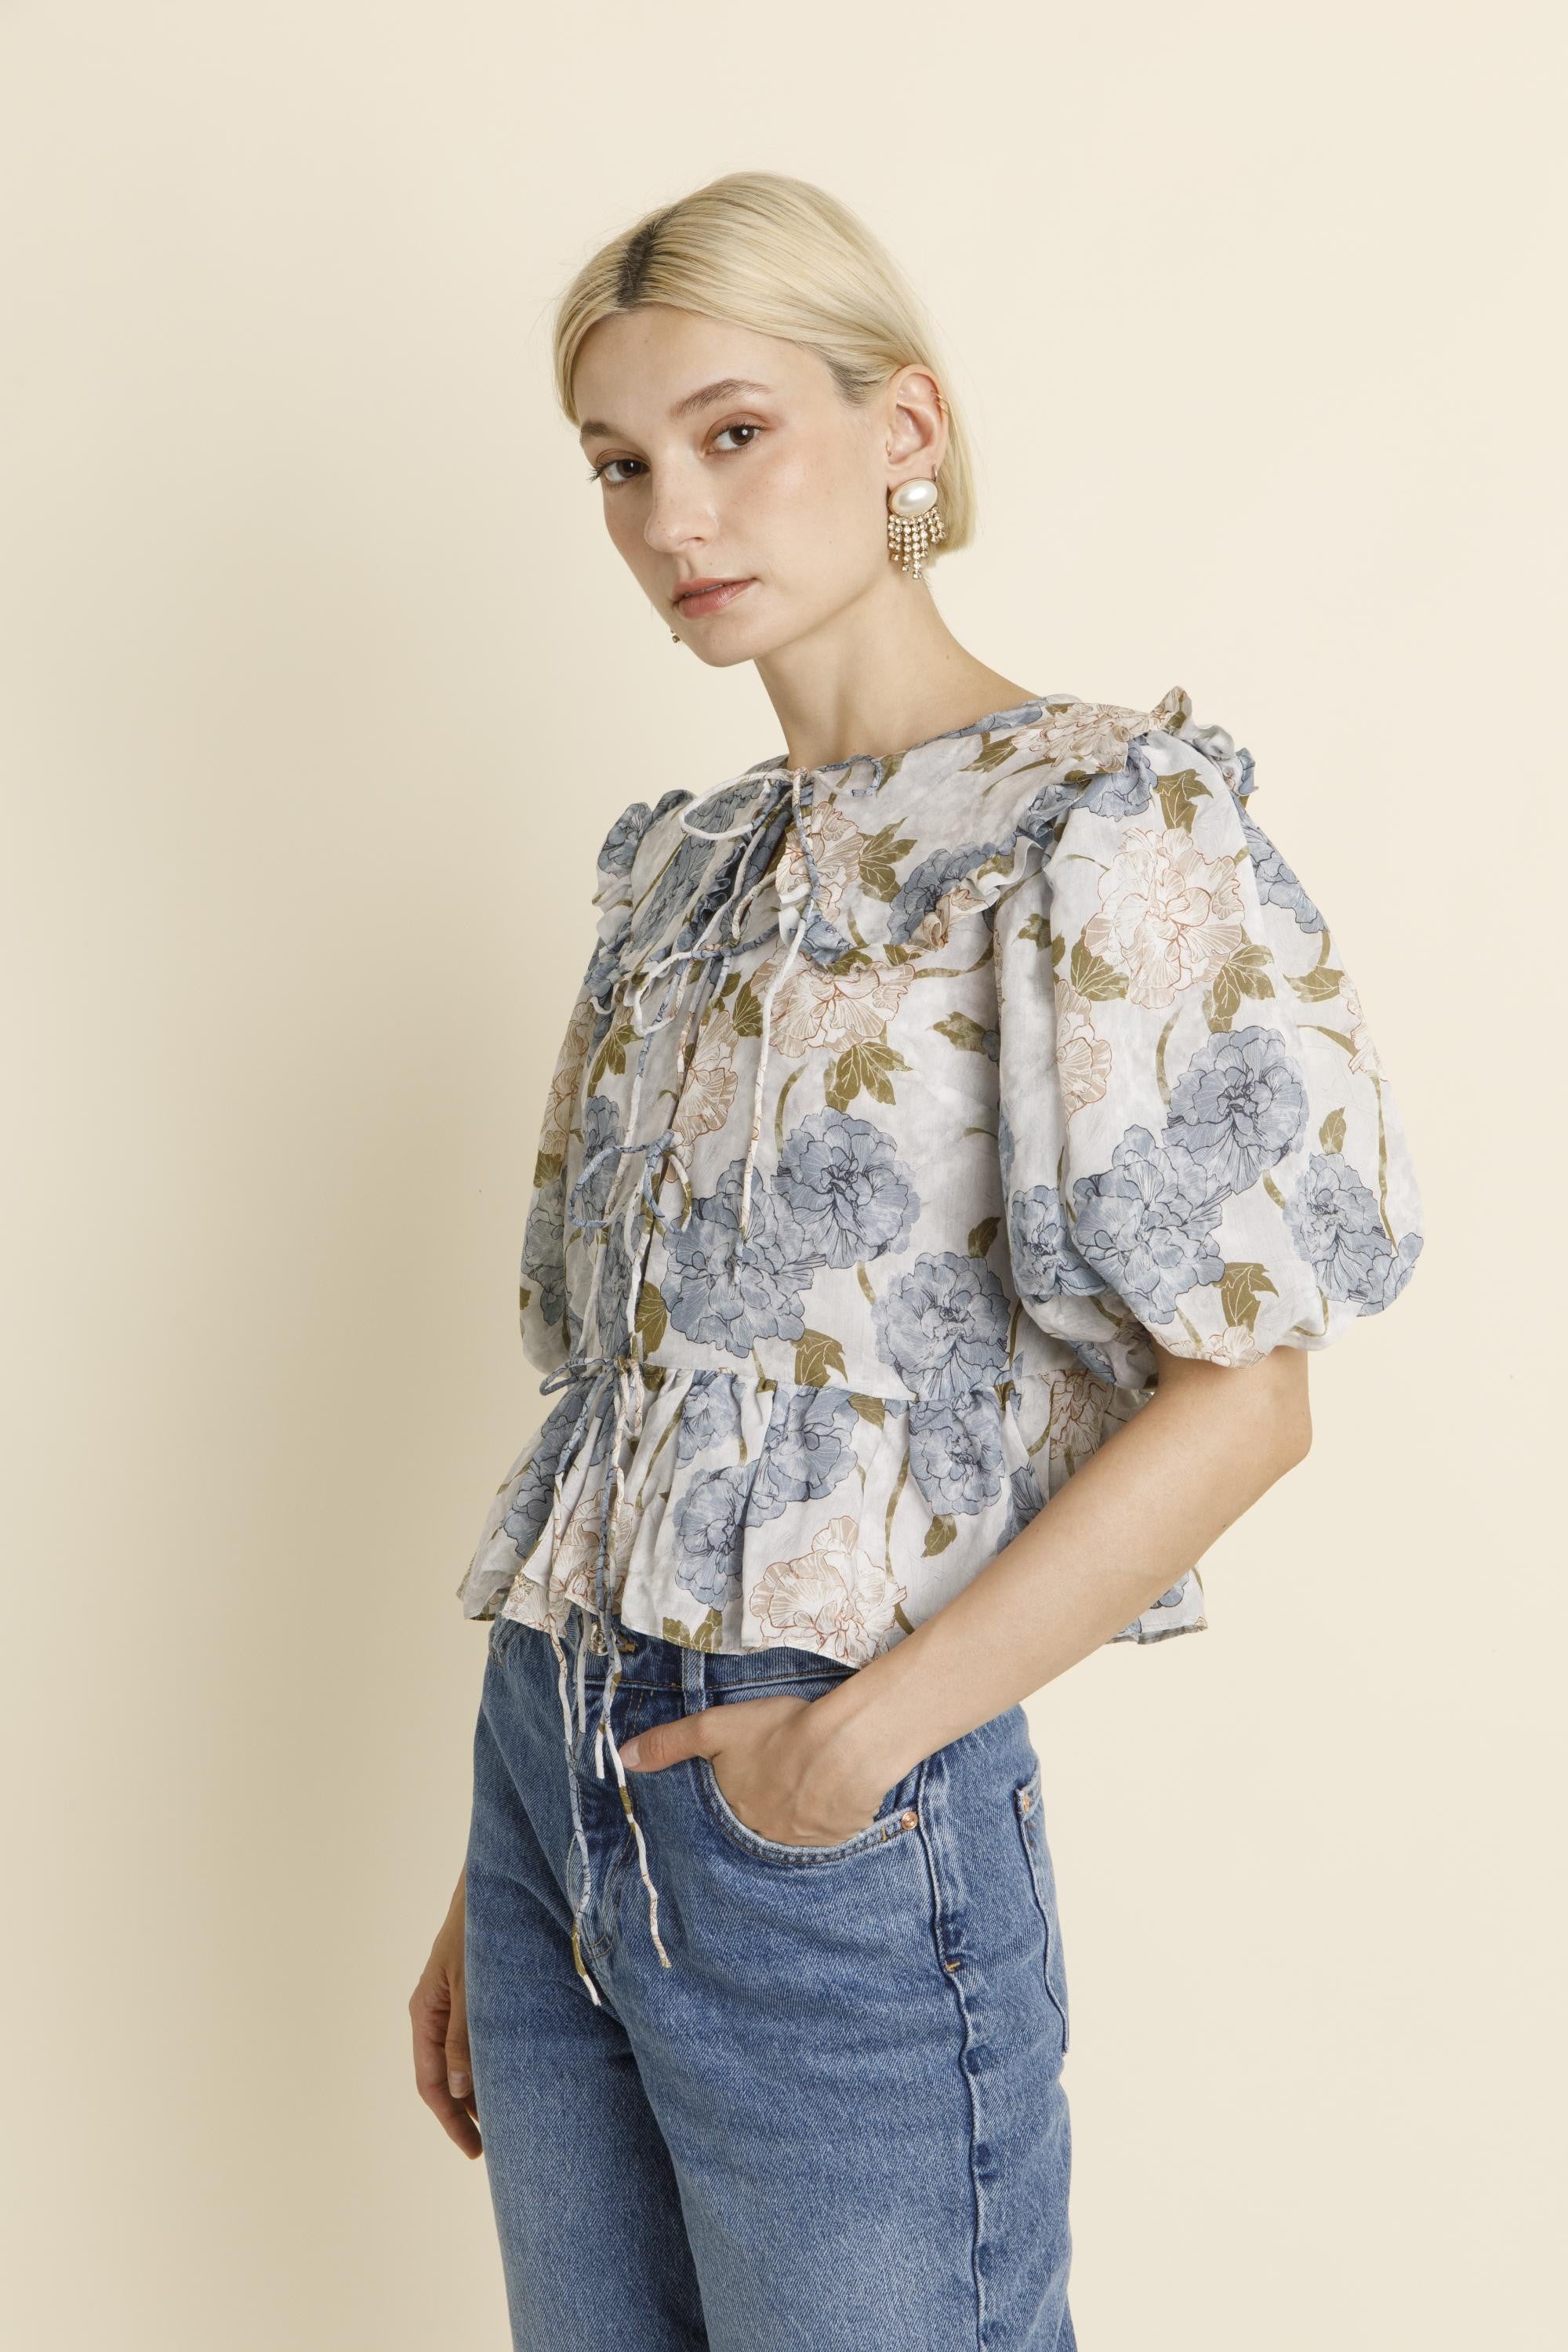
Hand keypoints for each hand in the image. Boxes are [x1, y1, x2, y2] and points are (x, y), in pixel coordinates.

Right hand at [409, 1869, 481, 2158]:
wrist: (492, 1882)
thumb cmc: (478, 1929)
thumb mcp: (471, 1984)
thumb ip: (464, 2035)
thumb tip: (459, 2088)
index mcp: (425, 2013)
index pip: (432, 2083)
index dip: (452, 2120)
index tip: (474, 2150)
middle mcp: (435, 2013)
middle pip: (446, 2078)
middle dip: (466, 2113)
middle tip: (494, 2147)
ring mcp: (453, 2004)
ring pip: (462, 2061)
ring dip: (479, 2090)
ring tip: (507, 2120)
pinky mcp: (473, 1994)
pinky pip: (476, 2040)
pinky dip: (489, 2063)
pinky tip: (512, 2075)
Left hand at [618, 1692, 892, 1847]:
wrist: (847, 1747)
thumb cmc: (779, 1733)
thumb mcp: (716, 1728)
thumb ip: (670, 1743)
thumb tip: (622, 1758)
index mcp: (731, 1816)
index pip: (722, 1817)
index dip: (732, 1797)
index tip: (744, 1782)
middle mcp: (761, 1840)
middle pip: (754, 1826)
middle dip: (761, 1808)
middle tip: (776, 1781)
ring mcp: (799, 1846)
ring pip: (788, 1832)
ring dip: (792, 1815)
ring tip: (803, 1786)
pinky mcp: (834, 1843)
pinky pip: (821, 1837)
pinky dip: (823, 1819)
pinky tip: (830, 1795)